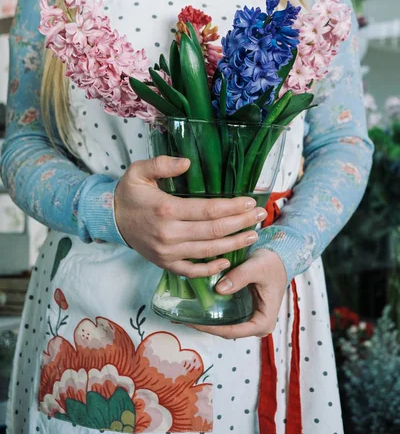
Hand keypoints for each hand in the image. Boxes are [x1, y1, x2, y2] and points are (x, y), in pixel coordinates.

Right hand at [114, 155, 266, 277]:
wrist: (110, 219)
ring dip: (234, 244)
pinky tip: (228, 261)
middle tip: (260, 216)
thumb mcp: (139, 171)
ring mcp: (167, 252)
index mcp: (166, 209)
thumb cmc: (128, 194)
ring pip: (208, 251)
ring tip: (253, 235)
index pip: (209, 210)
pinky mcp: (165, 263)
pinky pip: (192, 270)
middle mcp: (169, 234)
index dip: (232, 207)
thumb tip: (187, 163)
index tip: (250, 201)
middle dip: (241, 223)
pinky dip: (211, 268)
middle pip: (214, 231)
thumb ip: (162, 164)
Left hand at [186, 248, 287, 338]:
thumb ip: (239, 277)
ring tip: (185, 314)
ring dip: (207, 320)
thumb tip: (219, 289)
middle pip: (227, 331)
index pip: (234, 331)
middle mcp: (256, 324)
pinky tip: (196, 305)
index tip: (196, 322)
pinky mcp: (244, 311)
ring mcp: (250, 319)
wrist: (280, 257)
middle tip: (184, 319)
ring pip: (224, 325)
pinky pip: (226, 316)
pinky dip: (212, 312)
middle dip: (206, 326)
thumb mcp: (256, 268)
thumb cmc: (272, 263)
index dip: (213, 328)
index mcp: (263, 321)